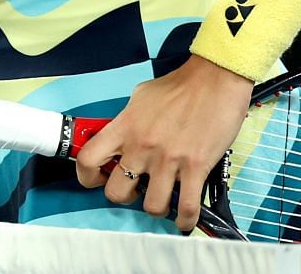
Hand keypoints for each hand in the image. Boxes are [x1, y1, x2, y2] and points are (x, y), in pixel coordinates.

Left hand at [74, 55, 251, 230]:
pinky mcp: (196, 167)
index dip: (86, 176)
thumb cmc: (179, 86)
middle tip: (136, 189)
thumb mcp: (140, 98)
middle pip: (116, 192)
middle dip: (124, 196)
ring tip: (163, 199)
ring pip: (152, 206)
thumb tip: (122, 137)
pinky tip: (184, 216)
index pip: (88, 159)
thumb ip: (127, 121)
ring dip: (157, 208)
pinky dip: (185, 219)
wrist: (214, 80)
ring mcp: (168, 159)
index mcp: (124, 127)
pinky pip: (186, 207)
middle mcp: (142, 146)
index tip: (97, 178)